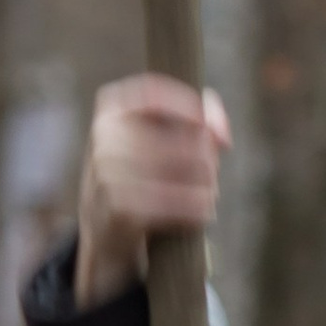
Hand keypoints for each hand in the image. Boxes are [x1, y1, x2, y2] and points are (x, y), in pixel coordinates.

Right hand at [74, 79, 230, 309]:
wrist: (104, 233)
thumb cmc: (140, 178)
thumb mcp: (156, 142)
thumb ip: (196, 121)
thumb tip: (221, 135)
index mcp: (110, 111)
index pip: (153, 92)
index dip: (189, 106)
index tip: (210, 130)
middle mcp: (104, 137)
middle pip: (184, 138)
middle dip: (208, 159)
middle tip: (210, 175)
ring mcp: (108, 172)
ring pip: (188, 170)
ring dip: (207, 187)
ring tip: (207, 196)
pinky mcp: (120, 207)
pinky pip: (179, 203)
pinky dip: (198, 210)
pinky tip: (201, 214)